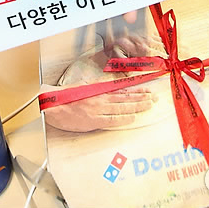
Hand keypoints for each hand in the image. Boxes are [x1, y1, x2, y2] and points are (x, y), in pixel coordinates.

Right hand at [40, 83, 157, 131]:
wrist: (54, 105)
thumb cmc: (68, 96)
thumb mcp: (86, 87)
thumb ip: (99, 89)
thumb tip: (112, 89)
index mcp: (99, 89)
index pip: (122, 89)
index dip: (136, 90)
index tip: (147, 89)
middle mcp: (101, 97)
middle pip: (125, 98)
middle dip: (141, 98)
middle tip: (154, 98)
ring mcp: (98, 108)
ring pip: (122, 107)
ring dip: (136, 106)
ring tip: (148, 105)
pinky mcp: (93, 120)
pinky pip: (112, 119)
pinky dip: (123, 118)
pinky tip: (132, 118)